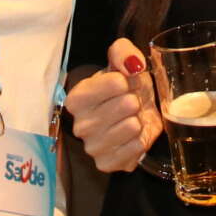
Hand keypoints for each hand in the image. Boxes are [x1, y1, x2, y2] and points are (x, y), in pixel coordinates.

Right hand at [67, 39, 161, 172]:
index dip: (127, 81)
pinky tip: (131, 136)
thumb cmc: (125, 87)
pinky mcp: (107, 164)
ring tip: (130, 118)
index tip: (123, 84)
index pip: (116, 83)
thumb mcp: (123, 60)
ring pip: (132, 126)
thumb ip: (123, 52)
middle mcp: (79, 125)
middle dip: (134, 101)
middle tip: (129, 103)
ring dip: (138, 120)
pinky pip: (135, 149)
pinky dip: (139, 141)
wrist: (135, 113)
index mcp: (76, 99)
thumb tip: (131, 64)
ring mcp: (92, 147)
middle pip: (127, 105)